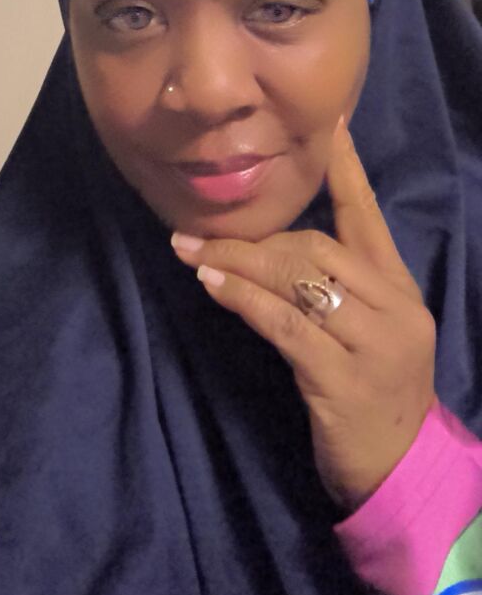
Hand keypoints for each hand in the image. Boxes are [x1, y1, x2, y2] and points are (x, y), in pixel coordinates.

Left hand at [171, 118, 435, 511]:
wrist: (402, 469)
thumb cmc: (374, 393)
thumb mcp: (368, 332)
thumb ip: (336, 289)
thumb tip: (268, 249)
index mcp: (399, 289)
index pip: (367, 216)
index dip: (346, 170)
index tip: (330, 126)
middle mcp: (392, 308)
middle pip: (316, 247)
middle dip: (255, 239)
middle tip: (201, 234)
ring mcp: (372, 344)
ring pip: (297, 280)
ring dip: (239, 263)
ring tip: (192, 252)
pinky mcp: (342, 380)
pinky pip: (284, 325)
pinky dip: (243, 299)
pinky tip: (211, 285)